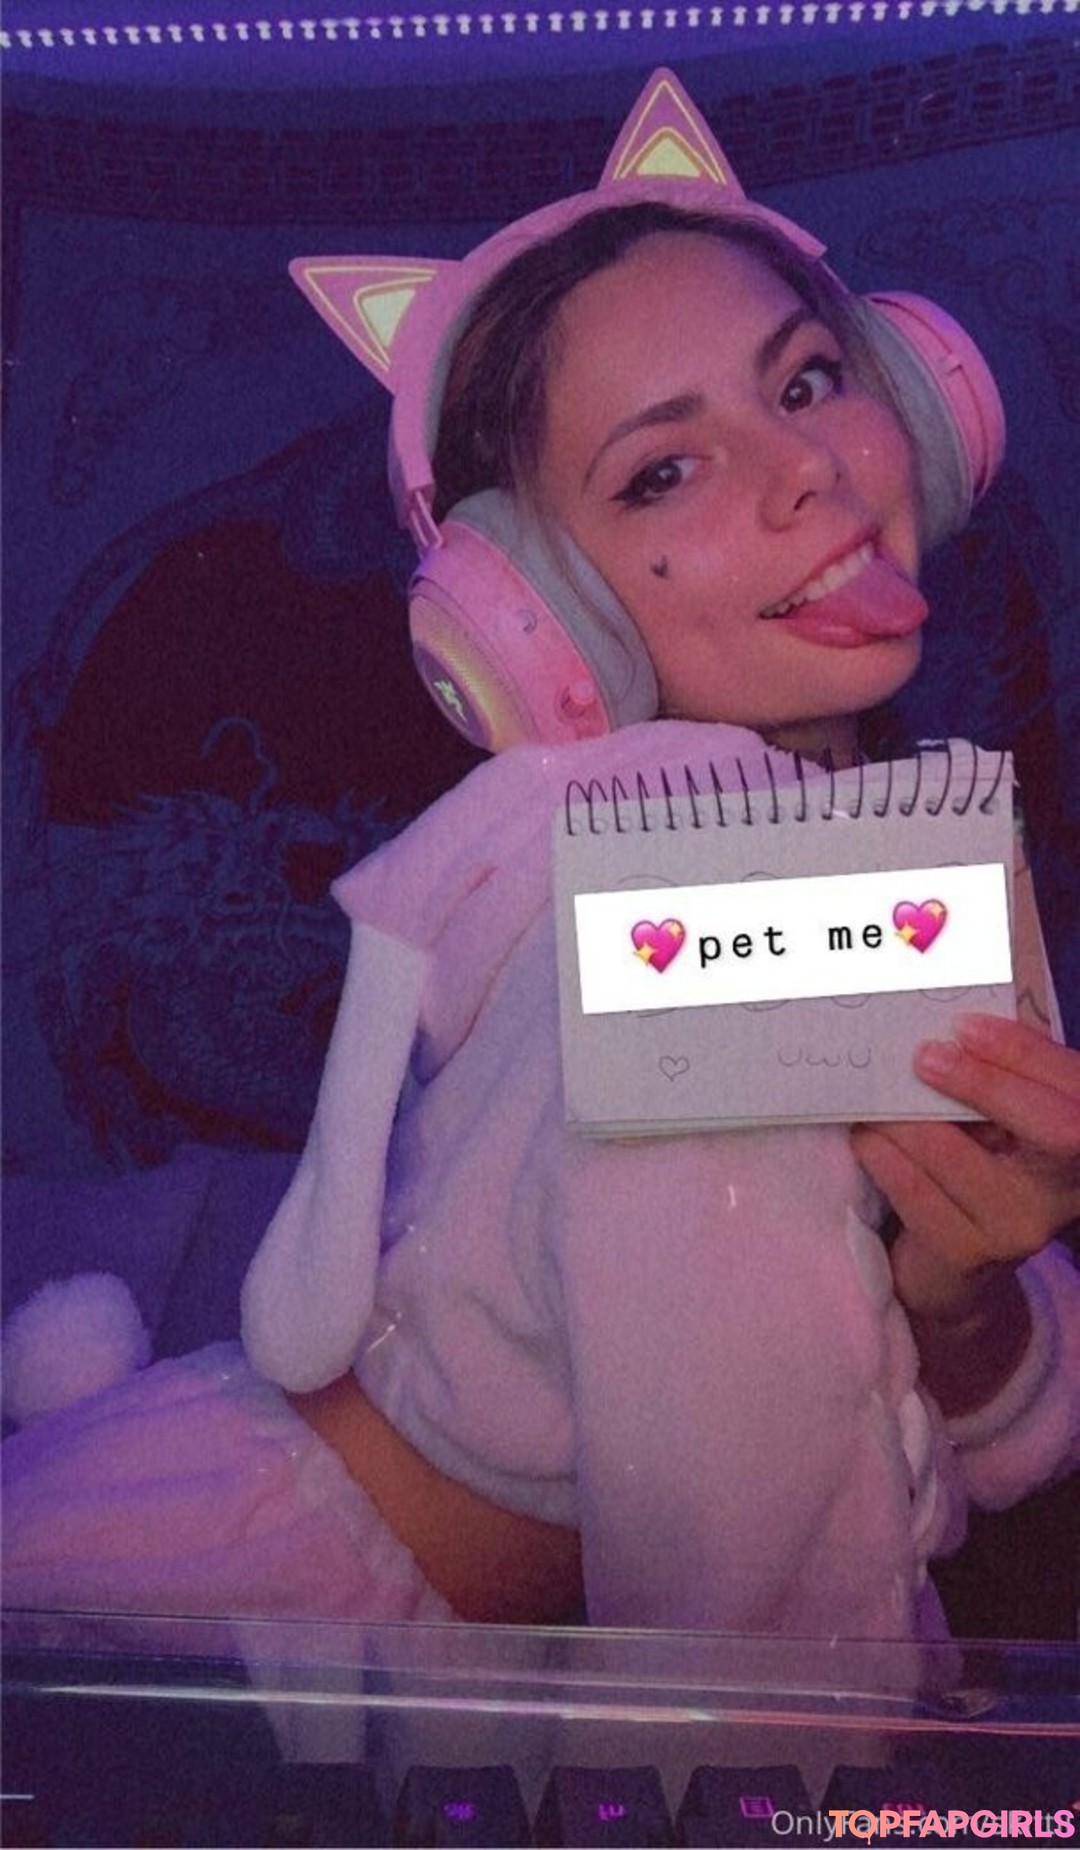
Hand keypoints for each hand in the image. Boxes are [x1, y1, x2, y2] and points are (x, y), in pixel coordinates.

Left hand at [850, 1014, 1079, 1412]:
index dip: (1027, 1054)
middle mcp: (1067, 1189)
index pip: (1075, 1094)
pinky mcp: (969, 1254)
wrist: (952, 1268)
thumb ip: (999, 1076)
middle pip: (1054, 1128)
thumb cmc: (976, 1170)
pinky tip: (866, 1138)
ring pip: (961, 1156)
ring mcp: (1022, 1226)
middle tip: (922, 1057)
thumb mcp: (998, 1120)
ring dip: (907, 1119)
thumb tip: (958, 1024)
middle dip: (985, 1083)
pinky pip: (916, 1192)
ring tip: (876, 1098)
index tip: (966, 1025)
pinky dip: (883, 1156)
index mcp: (1076, 1144)